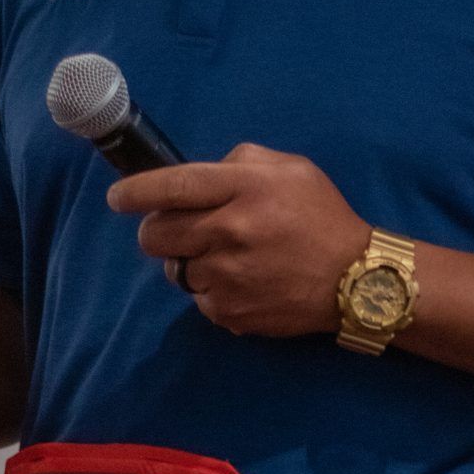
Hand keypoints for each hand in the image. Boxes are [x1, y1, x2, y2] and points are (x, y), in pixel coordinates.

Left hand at [108, 143, 366, 337]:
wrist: (356, 279)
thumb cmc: (321, 217)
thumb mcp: (290, 169)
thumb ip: (241, 162)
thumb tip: (198, 177)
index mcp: (243, 187)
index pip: (172, 186)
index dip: (135, 192)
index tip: (117, 199)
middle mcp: (230, 230)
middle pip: (156, 235)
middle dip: (156, 233)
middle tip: (176, 232)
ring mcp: (228, 275)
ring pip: (175, 270)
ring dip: (191, 264)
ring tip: (227, 260)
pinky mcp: (231, 312)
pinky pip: (198, 300)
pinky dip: (212, 293)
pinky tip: (243, 284)